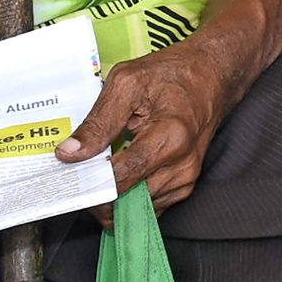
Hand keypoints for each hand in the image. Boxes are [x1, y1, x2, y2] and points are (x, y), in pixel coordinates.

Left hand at [55, 38, 242, 215]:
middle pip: (124, 199)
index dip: (88, 181)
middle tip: (84, 166)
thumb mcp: (127, 83)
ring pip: (132, 208)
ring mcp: (186, 179)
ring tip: (108, 161)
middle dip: (98, 189)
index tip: (69, 173)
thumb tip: (70, 154)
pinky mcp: (185, 186)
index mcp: (170, 137)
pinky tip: (125, 168)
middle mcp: (182, 165)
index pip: (120, 179)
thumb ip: (98, 121)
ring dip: (113, 191)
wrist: (212, 75)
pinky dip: (129, 192)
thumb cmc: (172, 74)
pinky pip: (146, 205)